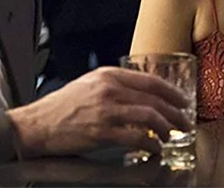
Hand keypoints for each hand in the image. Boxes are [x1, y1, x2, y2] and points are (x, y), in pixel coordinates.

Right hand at [7, 67, 191, 158]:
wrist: (38, 124)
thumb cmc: (62, 106)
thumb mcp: (89, 84)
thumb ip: (114, 85)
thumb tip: (142, 94)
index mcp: (108, 75)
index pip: (150, 81)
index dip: (172, 92)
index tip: (182, 101)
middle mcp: (110, 89)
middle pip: (155, 99)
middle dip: (175, 112)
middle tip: (185, 122)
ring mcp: (107, 111)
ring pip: (150, 117)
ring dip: (167, 128)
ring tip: (172, 135)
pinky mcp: (103, 133)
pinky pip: (137, 138)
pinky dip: (151, 144)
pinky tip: (155, 148)